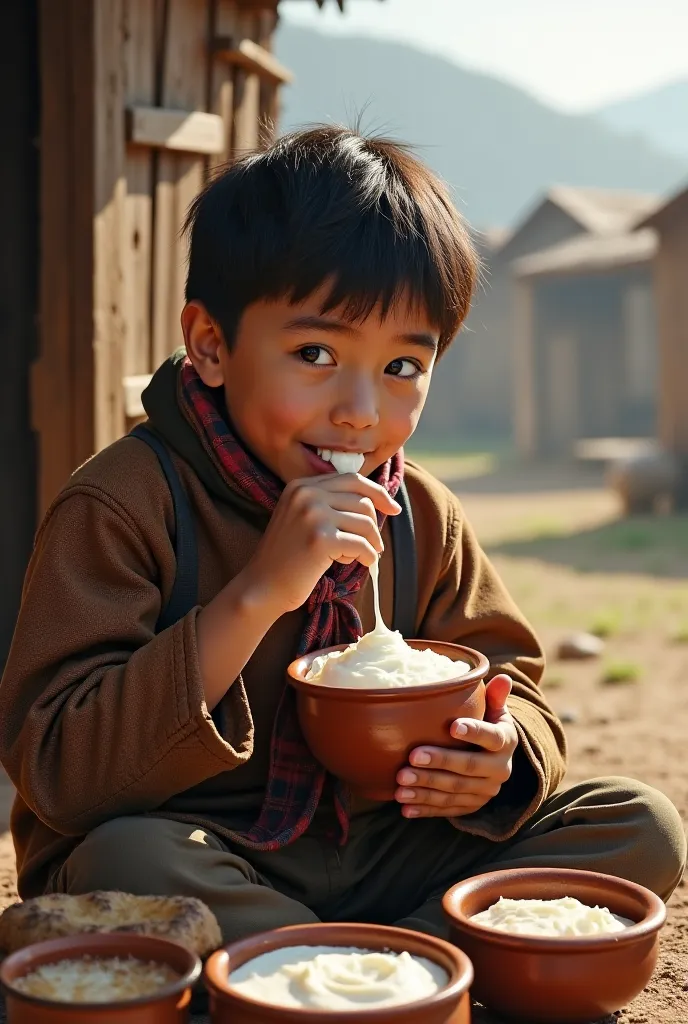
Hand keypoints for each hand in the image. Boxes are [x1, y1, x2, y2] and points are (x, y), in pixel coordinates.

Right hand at [241, 473, 400, 614]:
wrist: (262, 586)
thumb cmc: (288, 558)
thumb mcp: (303, 518)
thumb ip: (330, 504)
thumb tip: (378, 502)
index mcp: (301, 485)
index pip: (352, 479)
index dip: (378, 493)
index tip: (394, 508)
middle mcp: (306, 494)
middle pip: (362, 500)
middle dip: (374, 525)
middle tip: (373, 546)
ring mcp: (312, 514)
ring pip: (365, 522)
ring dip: (371, 543)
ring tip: (360, 556)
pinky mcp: (321, 538)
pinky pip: (361, 544)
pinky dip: (369, 556)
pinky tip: (363, 564)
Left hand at [395, 674, 517, 817]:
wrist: (496, 761)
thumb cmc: (488, 726)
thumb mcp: (495, 711)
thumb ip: (495, 696)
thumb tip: (502, 677)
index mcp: (506, 742)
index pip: (492, 737)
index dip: (474, 732)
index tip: (452, 727)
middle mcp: (500, 770)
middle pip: (469, 767)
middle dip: (440, 763)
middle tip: (412, 757)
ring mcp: (485, 792)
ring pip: (455, 791)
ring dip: (427, 789)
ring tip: (401, 784)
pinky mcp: (471, 807)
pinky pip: (447, 809)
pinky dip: (425, 809)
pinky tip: (405, 807)